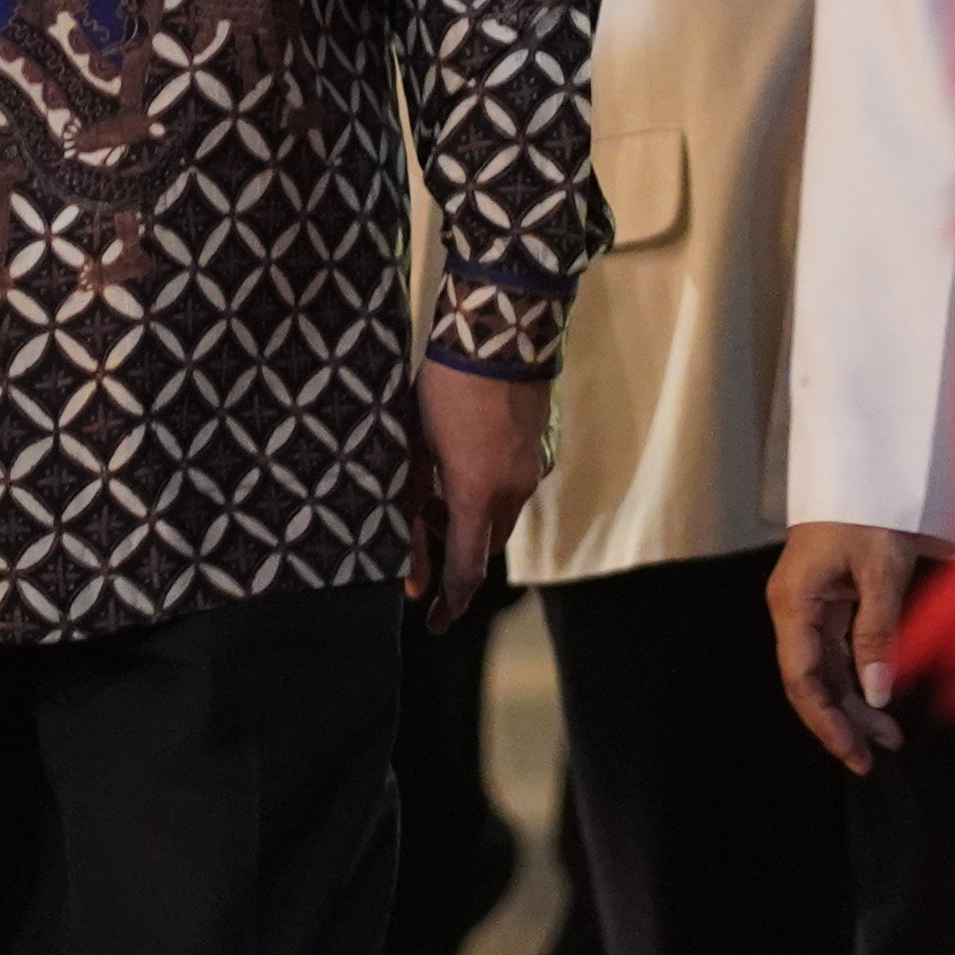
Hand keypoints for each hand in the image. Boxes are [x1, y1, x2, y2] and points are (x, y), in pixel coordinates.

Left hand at [412, 364, 549, 626]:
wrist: (498, 331)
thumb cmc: (441, 388)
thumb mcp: (413, 449)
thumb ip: (411, 506)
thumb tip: (411, 568)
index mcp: (478, 496)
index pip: (468, 572)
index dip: (450, 603)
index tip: (433, 623)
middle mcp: (516, 491)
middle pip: (486, 544)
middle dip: (456, 546)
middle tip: (422, 523)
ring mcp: (535, 467)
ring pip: (503, 513)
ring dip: (474, 513)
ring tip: (439, 481)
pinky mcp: (543, 446)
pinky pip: (517, 483)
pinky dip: (492, 487)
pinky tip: (467, 455)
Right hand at [770, 520, 929, 769]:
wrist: (865, 470)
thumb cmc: (871, 514)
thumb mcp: (881, 571)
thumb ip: (878, 633)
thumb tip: (878, 693)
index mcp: (794, 603)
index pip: (802, 679)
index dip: (826, 722)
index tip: (855, 754)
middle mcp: (793, 611)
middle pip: (810, 682)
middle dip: (841, 723)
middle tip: (874, 758)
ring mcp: (808, 608)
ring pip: (824, 672)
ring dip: (853, 706)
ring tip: (890, 738)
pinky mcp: (826, 604)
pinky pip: (835, 654)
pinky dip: (857, 680)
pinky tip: (879, 703)